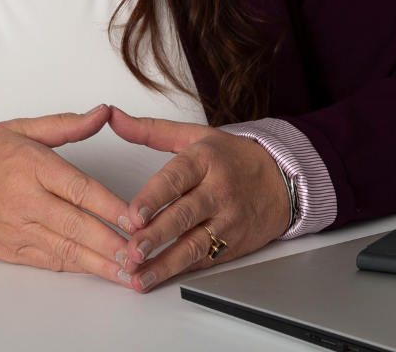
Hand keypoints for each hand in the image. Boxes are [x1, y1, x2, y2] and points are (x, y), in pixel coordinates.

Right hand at [0, 105, 131, 283]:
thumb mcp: (19, 128)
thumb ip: (66, 124)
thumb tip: (103, 112)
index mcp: (30, 165)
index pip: (79, 189)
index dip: (111, 206)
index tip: (137, 217)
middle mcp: (24, 199)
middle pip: (77, 225)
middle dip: (114, 243)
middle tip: (143, 254)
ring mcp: (17, 229)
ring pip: (67, 250)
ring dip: (102, 263)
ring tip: (131, 272)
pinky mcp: (11, 251)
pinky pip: (50, 261)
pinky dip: (77, 267)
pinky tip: (99, 271)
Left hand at [108, 108, 290, 292]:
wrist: (281, 179)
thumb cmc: (232, 156)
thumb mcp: (193, 135)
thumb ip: (150, 130)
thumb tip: (114, 117)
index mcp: (204, 160)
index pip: (176, 179)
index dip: (153, 197)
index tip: (133, 213)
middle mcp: (217, 192)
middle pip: (184, 216)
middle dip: (157, 235)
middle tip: (133, 249)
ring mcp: (227, 221)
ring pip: (194, 246)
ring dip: (166, 263)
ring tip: (141, 276)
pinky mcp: (232, 245)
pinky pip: (205, 261)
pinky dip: (181, 272)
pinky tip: (159, 279)